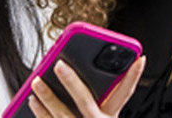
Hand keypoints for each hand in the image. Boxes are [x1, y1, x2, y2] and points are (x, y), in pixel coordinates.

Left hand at [28, 57, 145, 117]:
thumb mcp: (101, 116)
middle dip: (72, 82)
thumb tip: (76, 72)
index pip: (124, 94)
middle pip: (86, 101)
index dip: (133, 76)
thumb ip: (98, 101)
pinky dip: (40, 113)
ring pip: (62, 114)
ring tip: (37, 81)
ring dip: (48, 97)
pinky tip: (33, 100)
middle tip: (60, 65)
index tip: (138, 59)